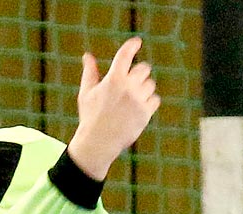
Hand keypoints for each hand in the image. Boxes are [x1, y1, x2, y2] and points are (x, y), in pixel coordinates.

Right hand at [67, 37, 160, 180]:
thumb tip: (87, 55)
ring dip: (144, 89)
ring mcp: (138, 100)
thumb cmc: (90, 116)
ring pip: (150, 85)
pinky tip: (139, 109)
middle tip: (132, 82)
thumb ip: (90, 72)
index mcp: (113, 79)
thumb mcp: (87, 92)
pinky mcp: (145, 113)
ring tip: (132, 100)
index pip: (126, 55)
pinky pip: (155, 100)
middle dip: (139, 73)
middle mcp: (128, 87)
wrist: (99, 142)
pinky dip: (149, 102)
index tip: (137, 41)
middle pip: (144, 68)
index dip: (132, 45)